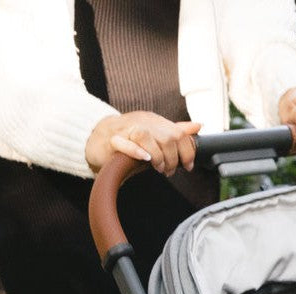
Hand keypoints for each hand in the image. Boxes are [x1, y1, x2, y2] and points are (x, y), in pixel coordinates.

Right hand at [85, 111, 200, 175]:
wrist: (98, 139)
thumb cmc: (129, 141)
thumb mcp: (156, 137)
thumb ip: (175, 133)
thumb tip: (197, 127)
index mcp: (154, 121)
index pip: (178, 133)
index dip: (186, 152)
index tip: (186, 166)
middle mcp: (141, 122)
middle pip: (166, 137)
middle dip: (172, 158)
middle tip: (168, 170)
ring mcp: (126, 130)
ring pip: (147, 137)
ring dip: (157, 157)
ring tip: (157, 167)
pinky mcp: (112, 141)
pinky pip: (124, 143)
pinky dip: (136, 151)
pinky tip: (144, 159)